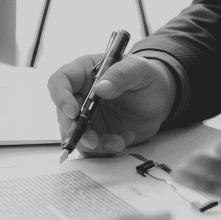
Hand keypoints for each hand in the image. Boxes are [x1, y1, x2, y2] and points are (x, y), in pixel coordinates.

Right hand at [47, 53, 176, 156]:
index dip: (61, 97)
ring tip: (118, 142)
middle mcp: (80, 95)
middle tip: (93, 141)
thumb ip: (121, 75)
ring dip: (93, 144)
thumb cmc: (147, 77)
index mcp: (84, 72)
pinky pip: (91, 148)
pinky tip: (124, 140)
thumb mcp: (139, 69)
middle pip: (63, 115)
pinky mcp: (96, 134)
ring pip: (75, 135)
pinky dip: (105, 150)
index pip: (60, 81)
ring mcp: (87, 117)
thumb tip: (101, 87)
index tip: (73, 112)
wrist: (160, 99)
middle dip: (76, 131)